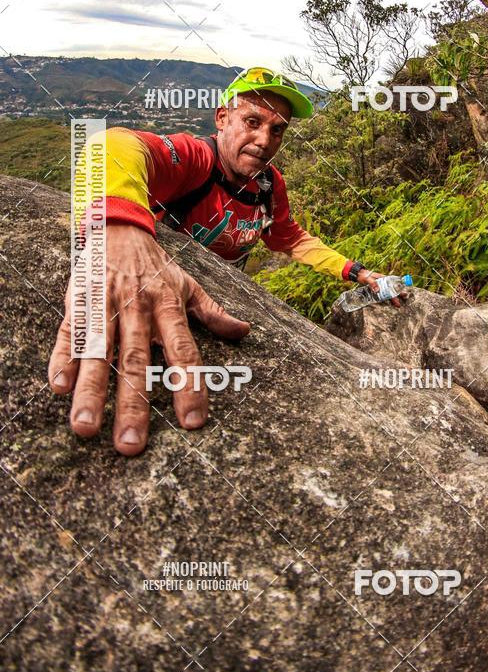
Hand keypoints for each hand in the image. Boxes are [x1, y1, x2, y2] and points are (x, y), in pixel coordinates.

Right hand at [48, 224, 250, 455]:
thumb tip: (245, 332)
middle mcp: (138, 309)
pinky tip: (59, 386)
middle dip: (133, 404)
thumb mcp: (188, 284)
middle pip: (137, 361)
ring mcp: (106, 306)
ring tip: (86, 428)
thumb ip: (213, 313)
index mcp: (168, 307)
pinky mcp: (78, 303)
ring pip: (99, 352)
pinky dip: (63, 357)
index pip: (184, 351)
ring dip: (92, 391)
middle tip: (131, 445)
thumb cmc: (156, 266)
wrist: (119, 226)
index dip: (189, 386)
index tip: (192, 423)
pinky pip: (70, 333)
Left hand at [355, 269, 408, 308]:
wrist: (358, 275)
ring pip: (388, 292)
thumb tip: (378, 290)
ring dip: (393, 297)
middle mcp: (383, 282)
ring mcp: (381, 286)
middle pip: (392, 289)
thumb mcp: (368, 279)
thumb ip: (373, 284)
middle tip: (404, 299)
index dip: (399, 288)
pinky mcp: (377, 289)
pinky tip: (389, 302)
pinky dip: (386, 298)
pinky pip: (383, 294)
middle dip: (398, 294)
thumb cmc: (364, 276)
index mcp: (383, 278)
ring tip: (398, 304)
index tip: (403, 292)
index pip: (393, 283)